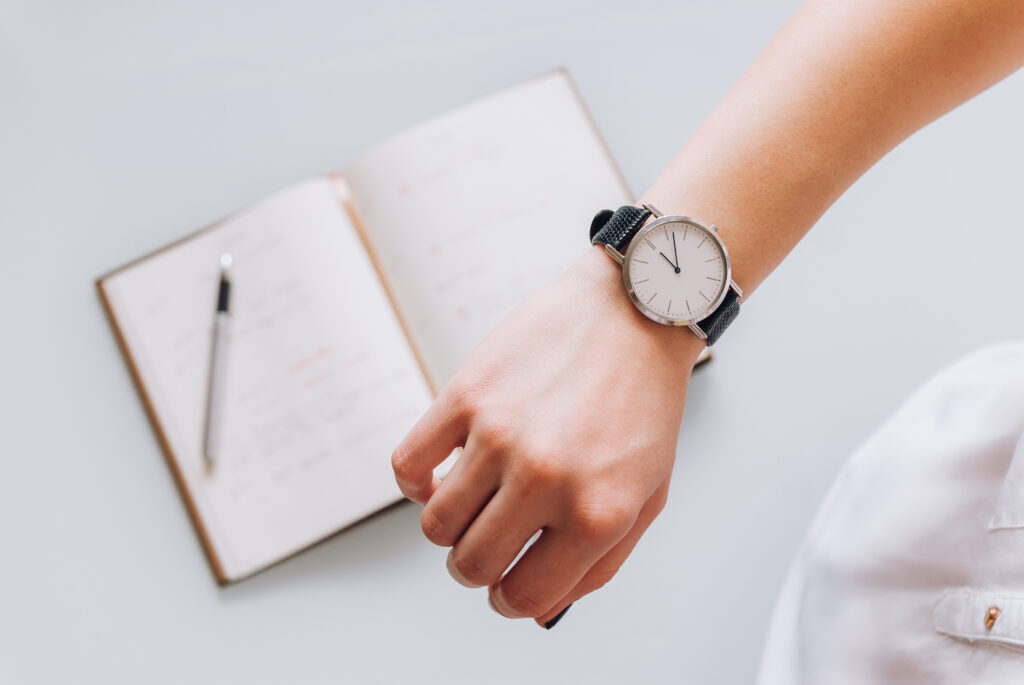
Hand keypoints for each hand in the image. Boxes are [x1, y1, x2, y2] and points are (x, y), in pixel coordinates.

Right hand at [391, 246, 703, 626]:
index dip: (510, 600)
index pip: (523, 597)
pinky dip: (416, 485)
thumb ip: (596, 565)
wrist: (634, 311)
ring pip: (436, 525)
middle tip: (488, 545)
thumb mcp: (645, 497)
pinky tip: (441, 476)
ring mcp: (500, 435)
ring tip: (474, 504)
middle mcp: (545, 479)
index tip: (507, 584)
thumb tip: (535, 609)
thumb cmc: (643, 405)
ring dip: (450, 528)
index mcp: (596, 513)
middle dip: (475, 569)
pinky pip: (408, 466)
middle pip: (470, 566)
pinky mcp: (466, 395)